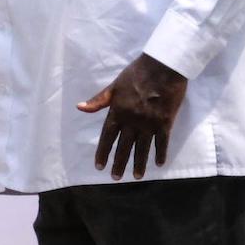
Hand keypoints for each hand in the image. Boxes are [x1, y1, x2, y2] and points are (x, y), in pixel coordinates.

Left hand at [77, 52, 186, 178]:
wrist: (162, 66)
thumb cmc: (136, 73)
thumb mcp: (114, 86)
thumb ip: (99, 100)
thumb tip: (79, 107)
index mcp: (118, 111)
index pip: (107, 137)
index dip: (103, 152)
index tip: (99, 166)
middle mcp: (132, 120)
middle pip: (124, 146)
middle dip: (118, 163)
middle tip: (115, 178)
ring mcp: (149, 123)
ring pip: (142, 148)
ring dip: (138, 164)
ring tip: (136, 177)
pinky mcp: (165, 122)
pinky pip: (162, 142)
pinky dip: (160, 153)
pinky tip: (158, 164)